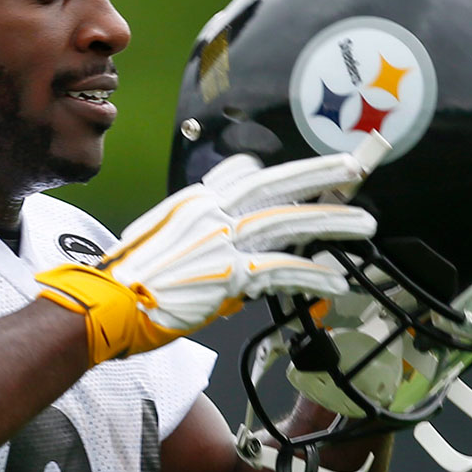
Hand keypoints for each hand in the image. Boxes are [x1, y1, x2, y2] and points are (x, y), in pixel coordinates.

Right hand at [36, 152, 377, 364]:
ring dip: (330, 222)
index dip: (274, 173)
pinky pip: (282, 271)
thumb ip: (198, 234)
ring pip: (288, 221)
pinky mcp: (229, 275)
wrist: (108, 304)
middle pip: (275, 185)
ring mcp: (221, 242)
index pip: (240, 173)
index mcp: (194, 201)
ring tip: (363, 223)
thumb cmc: (129, 280)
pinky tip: (335, 281)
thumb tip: (229, 246)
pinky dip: (311, 276)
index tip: (299, 174)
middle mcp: (211, 213)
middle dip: (318, 174)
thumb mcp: (161, 238)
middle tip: (352, 168)